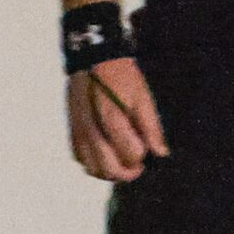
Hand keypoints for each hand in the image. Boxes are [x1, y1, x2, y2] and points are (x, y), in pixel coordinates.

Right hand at [68, 57, 168, 181]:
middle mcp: (92, 129)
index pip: (130, 155)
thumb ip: (151, 128)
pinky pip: (79, 158)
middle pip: (109, 169)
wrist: (94, 60)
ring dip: (109, 172)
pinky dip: (93, 163)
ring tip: (123, 163)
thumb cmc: (122, 77)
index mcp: (113, 119)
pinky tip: (105, 155)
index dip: (142, 157)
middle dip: (127, 173)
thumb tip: (161, 153)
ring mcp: (79, 131)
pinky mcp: (72, 129)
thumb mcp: (143, 98)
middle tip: (138, 166)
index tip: (148, 150)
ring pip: (92, 168)